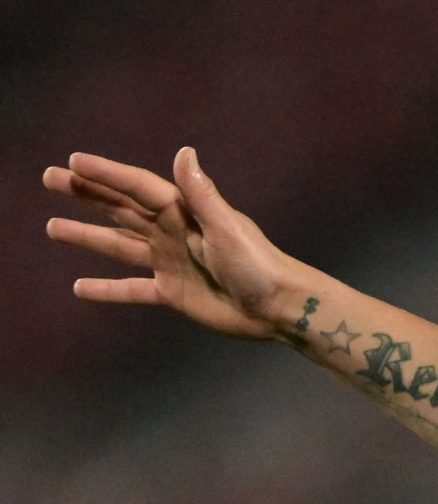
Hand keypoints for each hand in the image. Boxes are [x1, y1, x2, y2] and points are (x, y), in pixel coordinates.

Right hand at [42, 147, 300, 339]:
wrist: (279, 307)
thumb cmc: (259, 264)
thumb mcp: (227, 227)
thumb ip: (201, 194)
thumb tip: (184, 153)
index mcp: (183, 212)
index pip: (136, 186)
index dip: (105, 173)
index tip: (73, 161)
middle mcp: (172, 233)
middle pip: (119, 208)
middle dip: (85, 193)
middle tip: (49, 178)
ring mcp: (170, 262)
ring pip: (118, 245)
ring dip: (87, 236)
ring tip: (52, 228)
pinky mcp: (173, 292)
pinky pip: (132, 290)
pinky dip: (108, 289)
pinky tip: (80, 288)